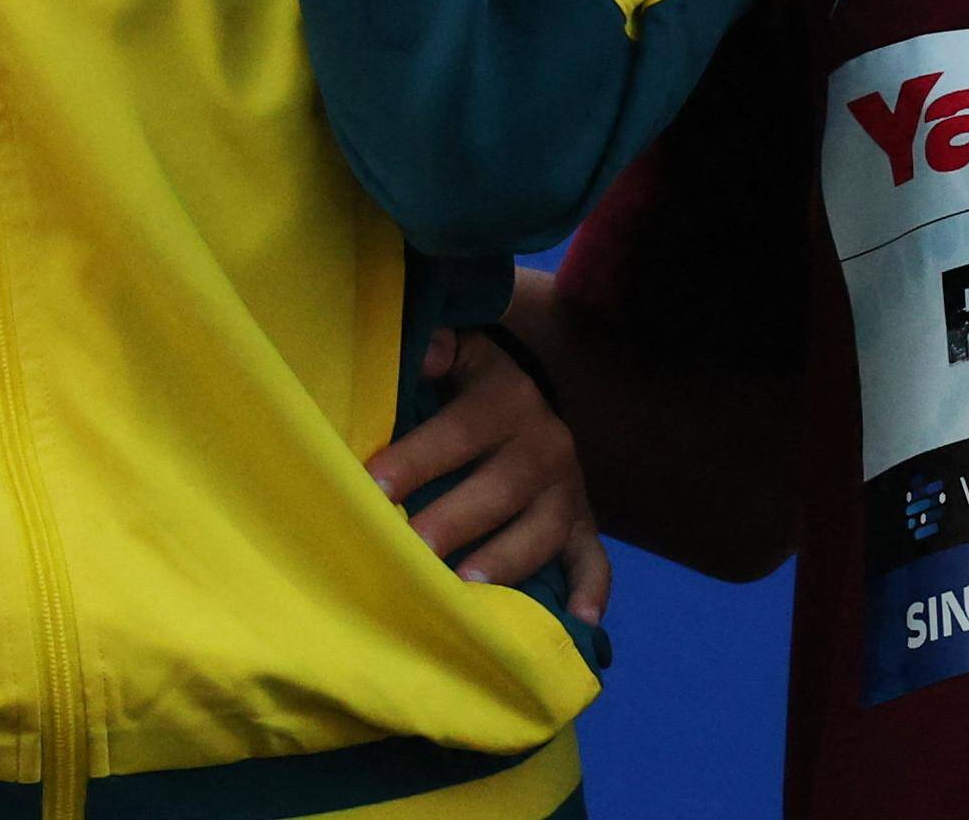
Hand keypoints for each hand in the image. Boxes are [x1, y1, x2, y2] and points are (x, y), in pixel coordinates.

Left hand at [365, 326, 610, 617]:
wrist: (523, 396)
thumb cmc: (464, 384)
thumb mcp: (456, 352)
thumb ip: (436, 348)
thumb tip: (425, 351)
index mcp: (510, 397)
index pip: (461, 429)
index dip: (418, 458)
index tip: (374, 487)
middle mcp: (547, 444)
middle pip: (502, 488)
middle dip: (455, 520)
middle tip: (413, 549)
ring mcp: (569, 490)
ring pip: (544, 530)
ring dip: (507, 560)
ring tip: (466, 588)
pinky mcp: (583, 526)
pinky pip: (594, 561)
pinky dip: (590, 592)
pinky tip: (578, 621)